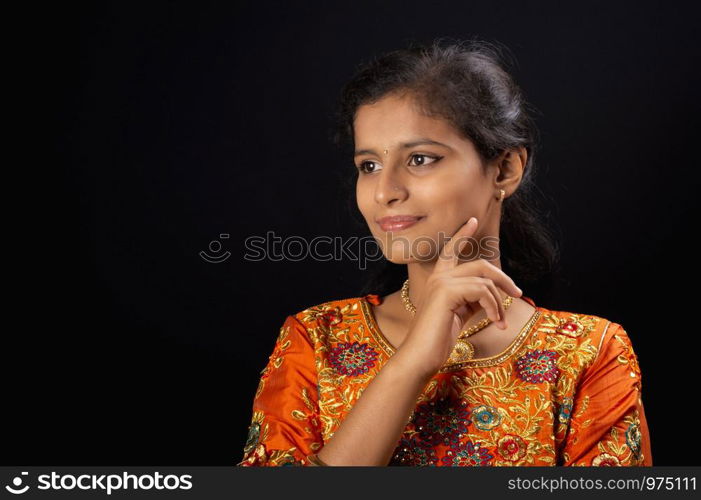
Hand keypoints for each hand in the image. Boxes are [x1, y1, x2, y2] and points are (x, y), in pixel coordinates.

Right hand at [396, 217, 522, 376]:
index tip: (473, 220)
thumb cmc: (437, 340)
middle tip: (518, 293)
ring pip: (485, 281)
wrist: (420, 356)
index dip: (462, 234)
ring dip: (499, 303)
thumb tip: (492, 293)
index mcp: (438, 281)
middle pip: (480, 265)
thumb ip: (472, 299)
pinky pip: (482, 291)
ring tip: (501, 321)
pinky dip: (494, 307)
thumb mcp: (459, 315)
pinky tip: (496, 322)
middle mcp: (438, 277)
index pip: (450, 250)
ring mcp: (442, 283)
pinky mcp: (447, 292)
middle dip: (503, 278)